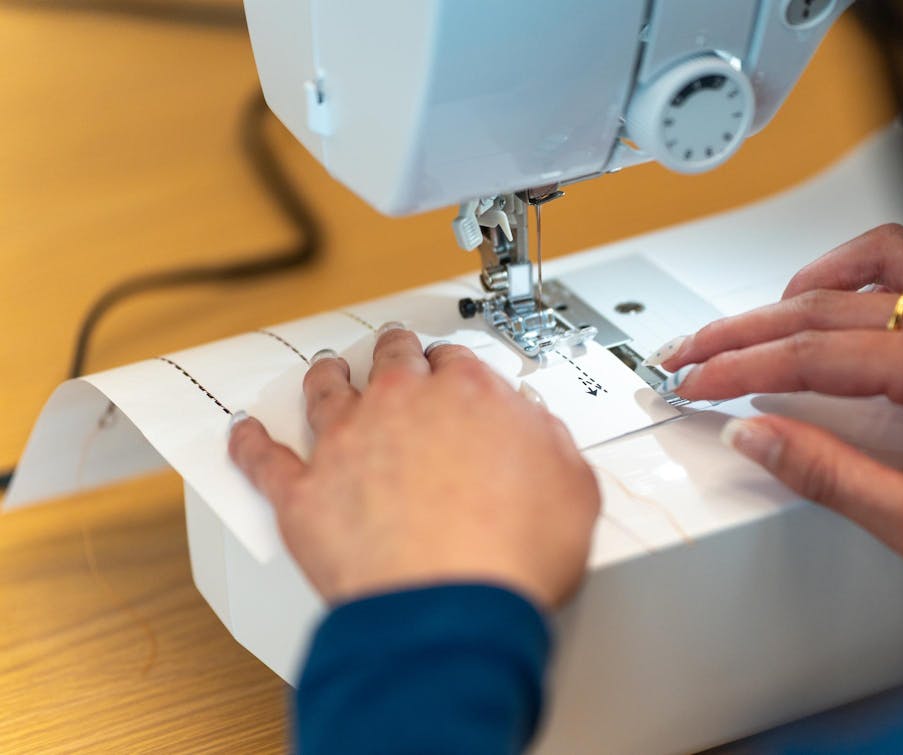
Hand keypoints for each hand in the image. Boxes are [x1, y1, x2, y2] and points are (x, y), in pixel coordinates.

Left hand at [228, 327, 599, 608]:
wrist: (452, 611)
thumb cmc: (513, 557)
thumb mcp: (573, 488)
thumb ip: (550, 444)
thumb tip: (536, 427)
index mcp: (468, 396)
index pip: (455, 361)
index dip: (452, 366)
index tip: (450, 371)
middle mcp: (400, 406)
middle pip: (391, 359)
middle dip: (394, 349)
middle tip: (394, 347)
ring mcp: (345, 446)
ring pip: (326, 392)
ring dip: (326, 375)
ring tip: (326, 368)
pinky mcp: (303, 495)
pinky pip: (264, 458)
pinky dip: (250, 442)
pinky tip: (243, 432)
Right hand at [651, 224, 902, 570]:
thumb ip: (833, 478)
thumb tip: (756, 440)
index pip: (805, 357)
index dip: (736, 368)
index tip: (693, 383)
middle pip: (812, 310)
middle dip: (735, 334)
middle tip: (686, 353)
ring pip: (852, 273)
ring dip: (783, 298)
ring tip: (741, 326)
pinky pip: (896, 259)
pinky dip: (846, 267)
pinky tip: (818, 293)